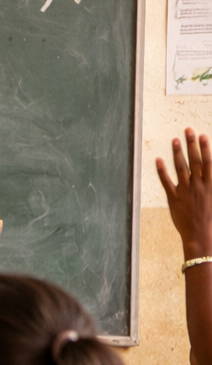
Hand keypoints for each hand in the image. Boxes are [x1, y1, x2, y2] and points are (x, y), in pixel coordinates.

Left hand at [158, 129, 211, 256]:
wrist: (200, 234)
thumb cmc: (210, 217)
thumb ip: (210, 182)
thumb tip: (210, 169)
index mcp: (210, 184)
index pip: (208, 162)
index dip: (205, 147)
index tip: (203, 135)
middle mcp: (198, 185)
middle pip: (195, 160)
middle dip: (192, 144)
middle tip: (188, 130)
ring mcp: (185, 190)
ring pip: (181, 168)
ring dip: (177, 153)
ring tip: (175, 139)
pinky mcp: (173, 198)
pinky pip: (166, 182)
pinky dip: (161, 170)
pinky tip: (158, 159)